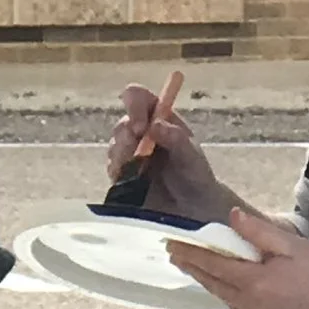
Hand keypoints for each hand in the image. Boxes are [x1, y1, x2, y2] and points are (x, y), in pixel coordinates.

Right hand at [108, 84, 225, 224]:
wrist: (192, 210)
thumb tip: (155, 124)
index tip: (141, 126)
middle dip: (125, 135)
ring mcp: (131, 153)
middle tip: (133, 150)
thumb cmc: (196, 176)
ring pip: (114, 145)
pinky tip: (129, 179)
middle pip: (123, 123)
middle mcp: (143, 132)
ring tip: (136, 169)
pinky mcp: (123, 174)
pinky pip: (112, 167)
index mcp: (160, 118)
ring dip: (120, 154)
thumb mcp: (191, 157)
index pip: (139, 98)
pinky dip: (117, 171)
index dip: (134, 105)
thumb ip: (176, 139)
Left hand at [167, 206, 308, 308]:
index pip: (214, 265)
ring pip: (229, 301)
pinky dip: (240, 302)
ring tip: (211, 269)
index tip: (173, 244)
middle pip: (214, 285)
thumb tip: (232, 217)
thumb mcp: (292, 244)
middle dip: (195, 269)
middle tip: (178, 255)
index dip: (192, 254)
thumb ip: (258, 232)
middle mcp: (251, 308)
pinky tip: (250, 291)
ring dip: (220, 285)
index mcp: (256, 282)